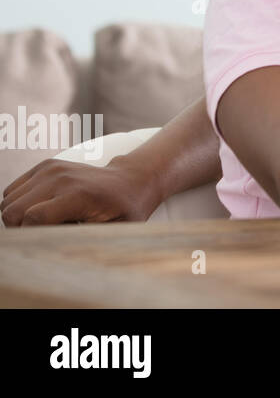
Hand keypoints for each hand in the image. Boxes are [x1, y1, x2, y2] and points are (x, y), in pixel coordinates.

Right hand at [1, 155, 163, 225]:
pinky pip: (12, 190)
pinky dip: (19, 203)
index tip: (47, 241)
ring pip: (8, 201)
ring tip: (46, 219)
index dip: (31, 237)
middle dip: (21, 229)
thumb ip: (81, 241)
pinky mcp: (45, 165)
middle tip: (46, 232)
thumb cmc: (124, 211)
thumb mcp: (112, 232)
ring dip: (19, 216)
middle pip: (12, 211)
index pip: (32, 219)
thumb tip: (54, 250)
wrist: (130, 180)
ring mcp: (51, 168)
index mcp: (78, 194)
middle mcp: (61, 178)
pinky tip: (42, 207)